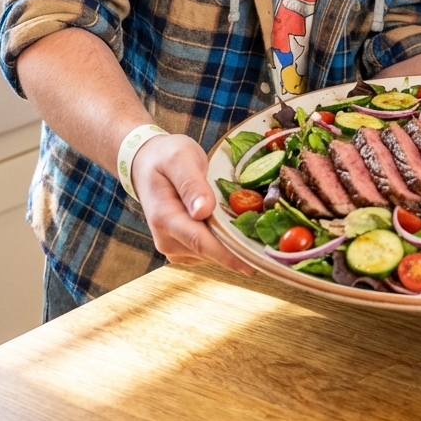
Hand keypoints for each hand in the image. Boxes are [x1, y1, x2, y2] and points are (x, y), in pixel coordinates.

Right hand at [130, 133, 255, 275]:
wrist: (147, 164)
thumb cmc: (166, 157)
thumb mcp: (180, 159)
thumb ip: (191, 184)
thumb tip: (203, 211)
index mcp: (165, 217)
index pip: (201, 242)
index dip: (229, 255)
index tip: (255, 263)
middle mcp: (167, 239)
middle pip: (209, 252)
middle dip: (240, 251)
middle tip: (273, 249)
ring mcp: (174, 246)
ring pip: (211, 254)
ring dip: (235, 247)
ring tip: (262, 235)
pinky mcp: (183, 247)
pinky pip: (209, 250)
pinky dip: (227, 243)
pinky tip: (244, 231)